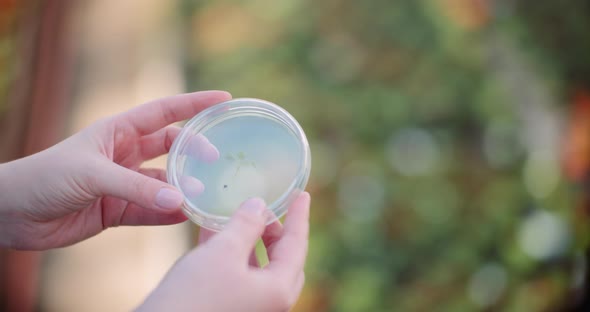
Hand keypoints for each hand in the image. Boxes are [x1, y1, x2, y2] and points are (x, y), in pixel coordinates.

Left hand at [0, 90, 231, 249]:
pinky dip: (167, 214)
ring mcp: (123, 183)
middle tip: (217, 160)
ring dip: (184, 188)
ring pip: (164, 183)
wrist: (12, 213)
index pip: (165, 111)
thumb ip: (137, 188)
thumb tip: (181, 201)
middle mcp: (125, 154)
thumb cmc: (46, 176)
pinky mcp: (117, 210)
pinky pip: (151, 211)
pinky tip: (184, 217)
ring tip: (206, 195)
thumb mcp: (92, 174)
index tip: (224, 99)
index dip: (195, 104)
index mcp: (118, 131)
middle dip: (195, 151)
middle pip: (171, 147)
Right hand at [139, 192, 310, 311]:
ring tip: (239, 217)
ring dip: (250, 241)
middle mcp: (269, 303)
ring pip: (259, 268)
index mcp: (278, 290)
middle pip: (283, 259)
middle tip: (267, 209)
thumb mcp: (222, 253)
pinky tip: (214, 234)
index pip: (297, 245)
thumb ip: (245, 225)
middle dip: (276, 231)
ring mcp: (251, 308)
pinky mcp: (230, 309)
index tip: (302, 195)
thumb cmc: (194, 296)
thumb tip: (259, 205)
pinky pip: (239, 277)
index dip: (298, 216)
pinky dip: (232, 254)